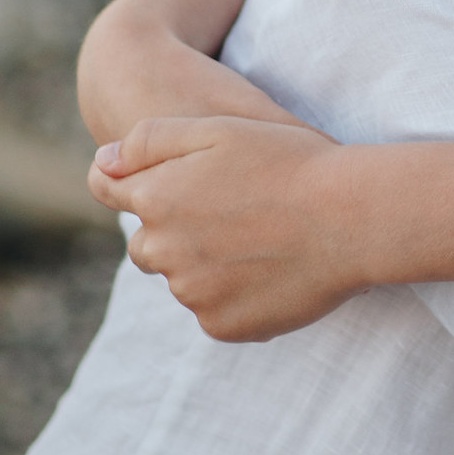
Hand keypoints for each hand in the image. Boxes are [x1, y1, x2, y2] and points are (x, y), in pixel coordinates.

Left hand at [89, 116, 359, 340]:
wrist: (350, 218)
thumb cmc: (288, 162)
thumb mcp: (217, 128)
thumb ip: (149, 141)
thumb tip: (103, 162)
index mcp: (156, 199)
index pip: (110, 191)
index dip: (134, 179)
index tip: (167, 178)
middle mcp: (163, 253)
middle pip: (147, 242)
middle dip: (174, 226)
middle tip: (230, 208)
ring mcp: (192, 295)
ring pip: (183, 277)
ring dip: (206, 261)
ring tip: (260, 236)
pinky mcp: (223, 326)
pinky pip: (215, 309)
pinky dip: (234, 293)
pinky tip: (271, 266)